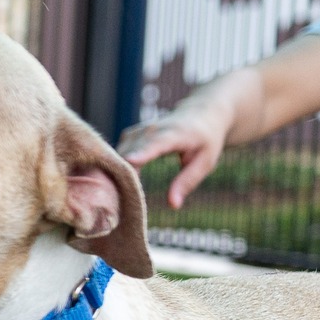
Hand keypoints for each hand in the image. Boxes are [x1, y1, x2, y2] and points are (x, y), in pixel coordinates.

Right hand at [120, 71, 251, 208]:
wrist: (200, 113)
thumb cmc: (206, 141)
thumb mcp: (205, 163)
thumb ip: (187, 182)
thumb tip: (173, 205)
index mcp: (175, 134)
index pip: (156, 143)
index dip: (143, 153)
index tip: (130, 161)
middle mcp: (152, 129)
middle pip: (131, 152)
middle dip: (123, 174)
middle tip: (117, 202)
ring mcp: (138, 131)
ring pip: (119, 153)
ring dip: (115, 173)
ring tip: (114, 196)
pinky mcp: (129, 135)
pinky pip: (117, 153)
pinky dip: (115, 167)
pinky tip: (115, 183)